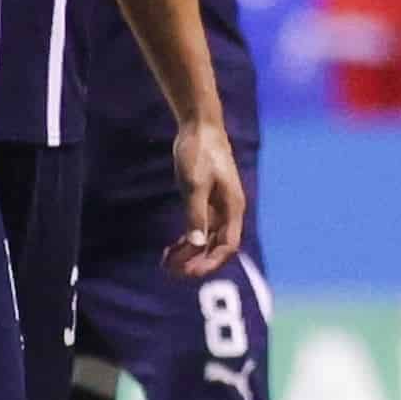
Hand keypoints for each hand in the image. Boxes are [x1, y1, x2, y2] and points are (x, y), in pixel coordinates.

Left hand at [166, 118, 246, 274]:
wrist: (199, 126)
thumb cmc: (199, 152)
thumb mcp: (194, 184)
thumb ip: (196, 214)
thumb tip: (195, 244)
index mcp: (232, 207)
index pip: (227, 246)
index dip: (210, 262)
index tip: (190, 272)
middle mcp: (228, 211)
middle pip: (216, 247)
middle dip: (197, 262)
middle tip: (173, 272)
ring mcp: (217, 206)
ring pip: (206, 240)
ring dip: (189, 254)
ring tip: (167, 264)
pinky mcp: (206, 201)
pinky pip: (199, 229)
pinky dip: (187, 240)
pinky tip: (171, 248)